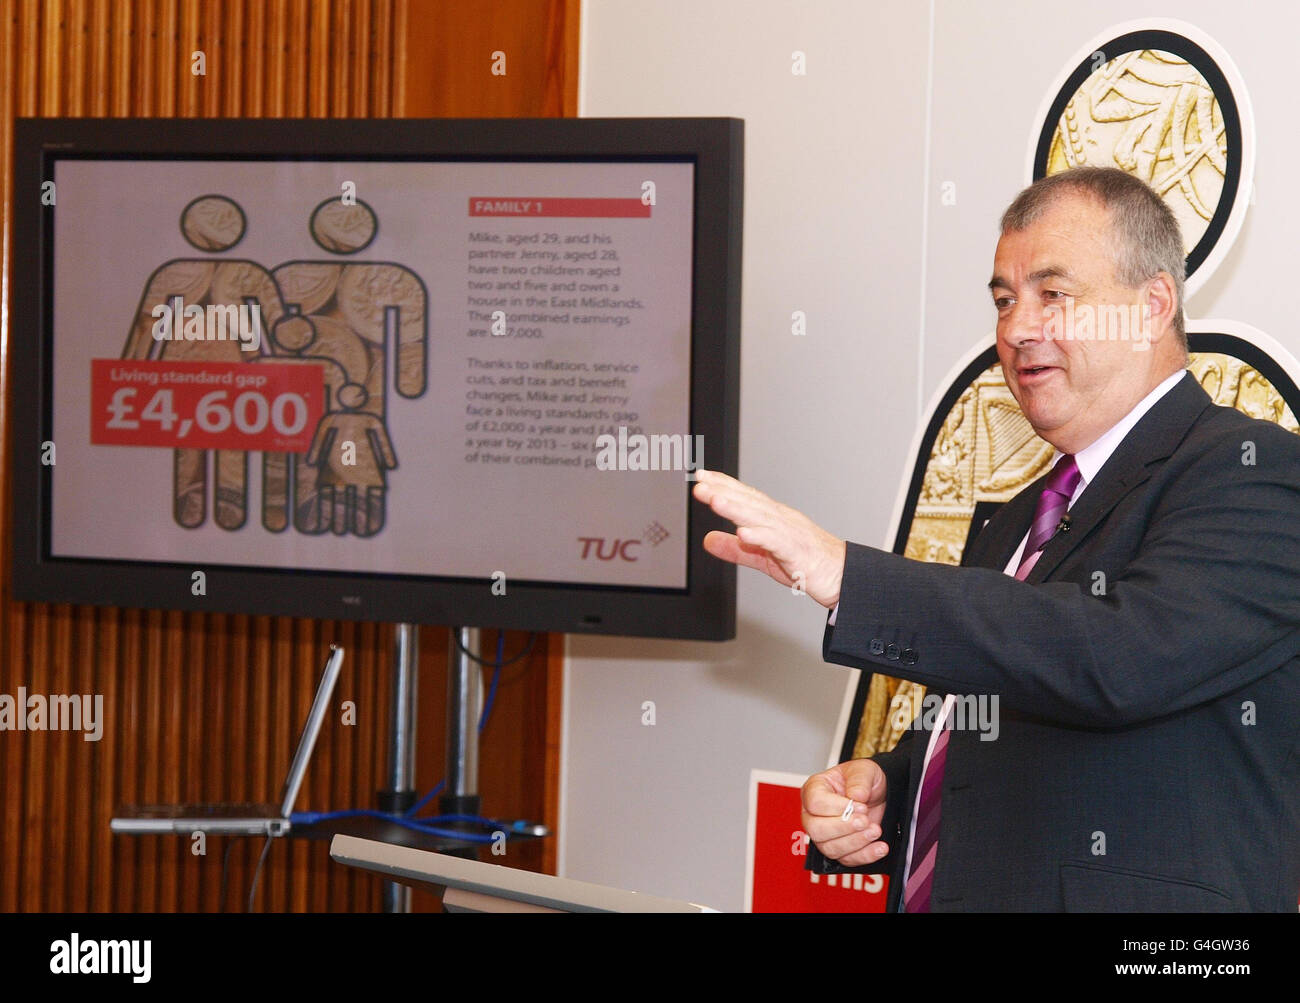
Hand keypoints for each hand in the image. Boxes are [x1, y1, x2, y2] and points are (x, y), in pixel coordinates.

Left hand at [691, 469, 846, 606]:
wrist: (842, 576)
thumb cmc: (807, 562)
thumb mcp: (762, 557)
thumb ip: (735, 549)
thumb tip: (708, 540)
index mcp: (773, 518)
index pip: (745, 497)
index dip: (723, 485)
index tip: (702, 476)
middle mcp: (780, 519)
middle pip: (749, 502)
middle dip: (723, 491)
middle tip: (699, 483)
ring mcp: (789, 533)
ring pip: (759, 517)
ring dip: (736, 508)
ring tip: (715, 500)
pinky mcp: (797, 551)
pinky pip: (776, 542)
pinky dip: (759, 536)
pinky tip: (744, 533)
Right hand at [801, 759, 889, 866]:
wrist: (878, 794)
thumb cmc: (863, 779)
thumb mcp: (864, 770)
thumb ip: (859, 780)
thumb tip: (855, 797)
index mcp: (814, 790)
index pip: (815, 803)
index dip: (837, 807)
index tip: (859, 805)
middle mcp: (814, 814)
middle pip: (816, 829)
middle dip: (843, 828)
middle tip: (865, 821)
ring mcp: (824, 834)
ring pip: (830, 848)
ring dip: (856, 842)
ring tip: (875, 830)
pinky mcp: (839, 849)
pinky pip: (847, 859)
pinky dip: (865, 855)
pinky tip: (879, 847)